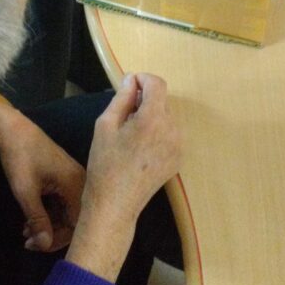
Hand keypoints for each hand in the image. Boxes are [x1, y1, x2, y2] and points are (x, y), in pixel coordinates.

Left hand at [0, 97, 84, 252]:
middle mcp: (80, 182)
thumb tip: (45, 245)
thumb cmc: (20, 158)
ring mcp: (72, 179)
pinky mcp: (64, 178)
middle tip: (28, 241)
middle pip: (74, 220)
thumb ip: (38, 220)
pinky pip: (62, 203)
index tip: (36, 246)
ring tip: (25, 231)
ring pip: (66, 213)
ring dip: (47, 225)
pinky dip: (47, 214)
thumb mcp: (26, 192)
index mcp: (76, 184)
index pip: (77, 224)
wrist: (11, 130)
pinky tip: (30, 220)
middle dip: (51, 234)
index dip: (58, 239)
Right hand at [66, 74, 180, 282]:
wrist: (115, 204)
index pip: (157, 84)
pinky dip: (157, 131)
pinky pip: (170, 133)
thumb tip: (131, 80)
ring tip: (131, 133)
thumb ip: (122, 98)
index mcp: (153, 119)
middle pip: (162, 100)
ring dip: (151, 115)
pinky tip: (140, 147)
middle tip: (123, 114)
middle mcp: (172, 130)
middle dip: (145, 99)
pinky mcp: (179, 158)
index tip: (128, 85)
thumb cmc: (105, 164)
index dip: (142, 79)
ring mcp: (178, 146)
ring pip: (166, 116)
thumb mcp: (105, 125)